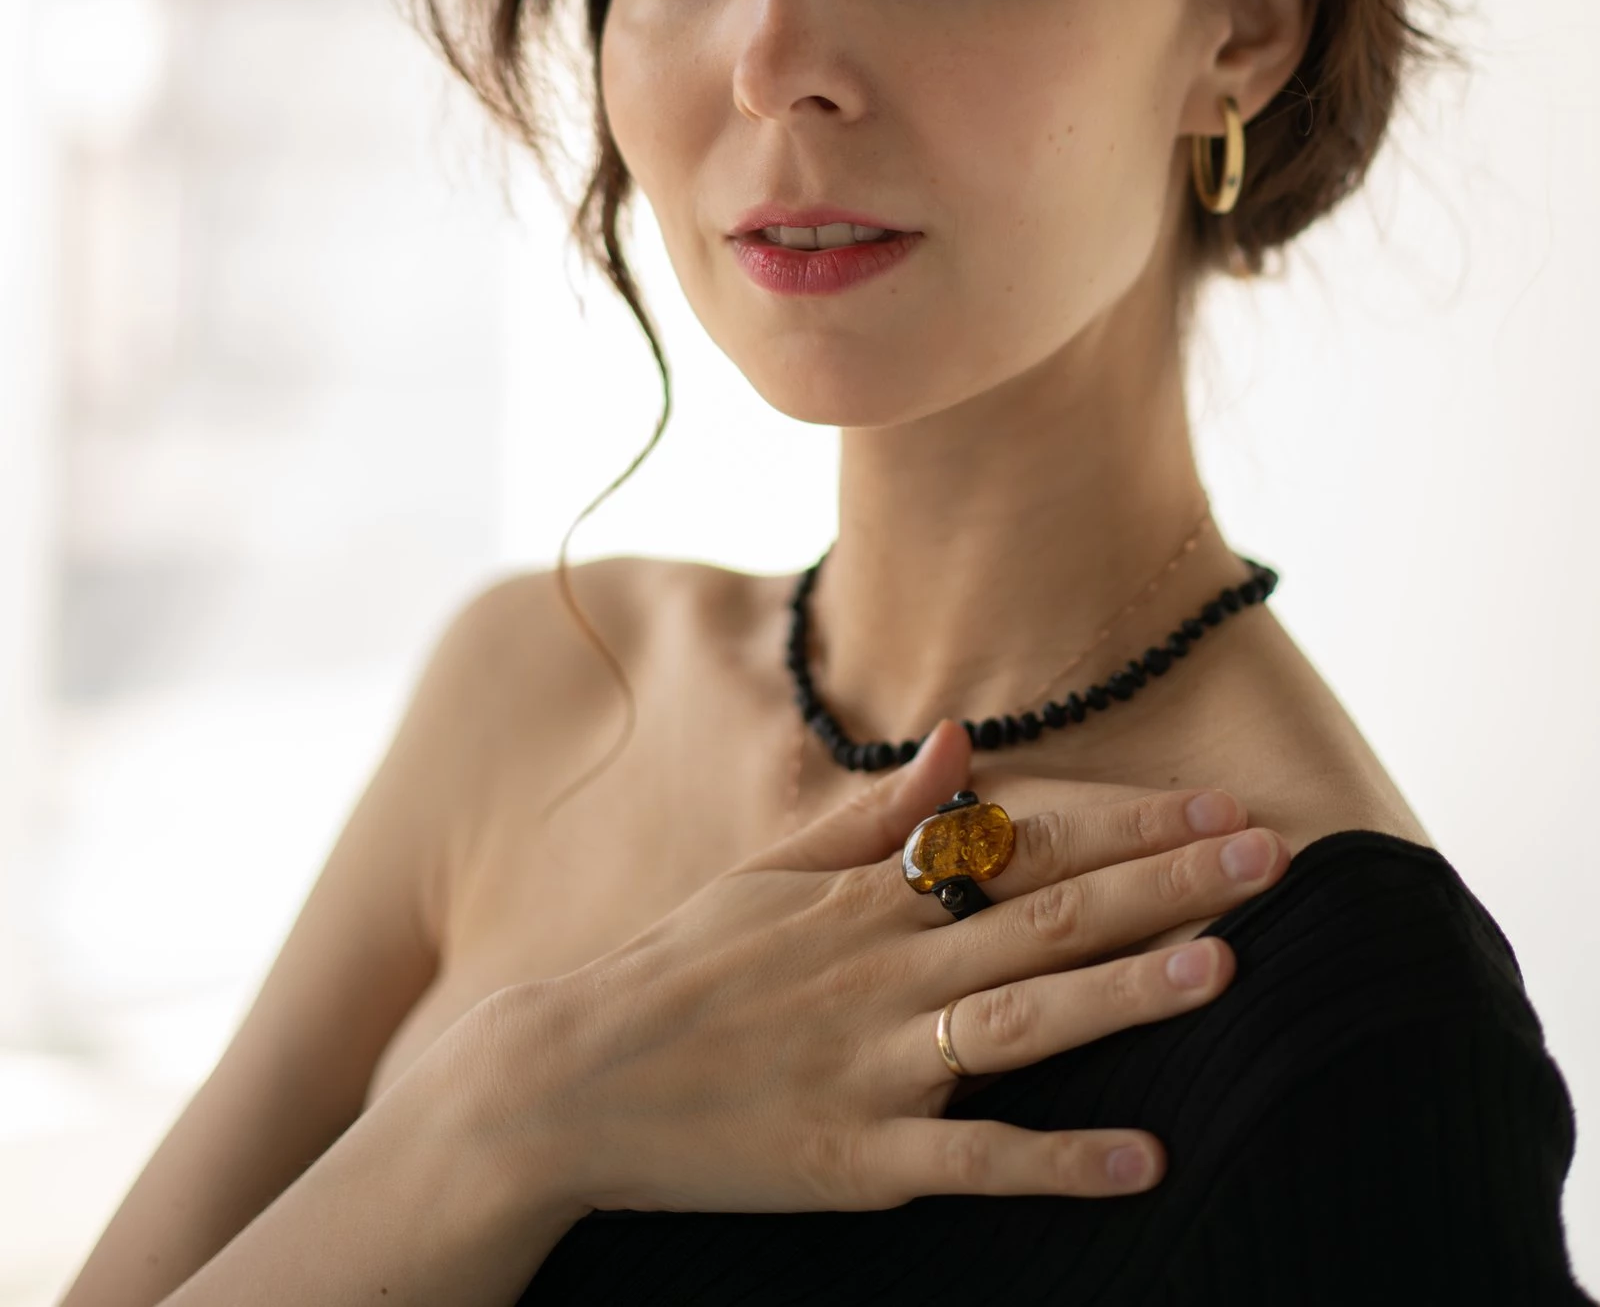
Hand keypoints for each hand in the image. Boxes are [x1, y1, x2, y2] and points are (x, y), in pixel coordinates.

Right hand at [482, 716, 1287, 1218]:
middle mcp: (883, 966)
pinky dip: (1058, 1161)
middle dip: (1167, 883)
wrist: (569, 1079)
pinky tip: (1142, 1159)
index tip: (1216, 799)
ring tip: (1228, 967)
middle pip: (1047, 915)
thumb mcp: (769, 868)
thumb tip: (964, 740)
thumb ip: (873, 809)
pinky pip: (974, 1163)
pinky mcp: (856, 1159)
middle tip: (1272, 854)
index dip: (1127, 822)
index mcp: (868, 894)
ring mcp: (874, 1064)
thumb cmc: (679, 966)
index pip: (1022, 844)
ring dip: (1128, 992)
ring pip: (1023, 1021)